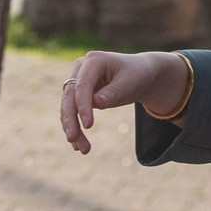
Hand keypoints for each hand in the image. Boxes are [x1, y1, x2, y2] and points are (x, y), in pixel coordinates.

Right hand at [59, 51, 188, 152]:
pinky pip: (73, 113)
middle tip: (73, 139)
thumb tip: (95, 103)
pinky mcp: (79, 94)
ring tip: (82, 149)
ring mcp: (78, 81)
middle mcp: (81, 69)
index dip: (83, 105)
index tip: (88, 125)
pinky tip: (79, 145)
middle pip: (69, 97)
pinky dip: (75, 127)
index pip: (82, 85)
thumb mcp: (130, 83)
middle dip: (70, 120)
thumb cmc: (137, 75)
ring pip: (68, 107)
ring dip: (72, 128)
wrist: (141, 74)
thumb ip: (113, 93)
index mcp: (94, 60)